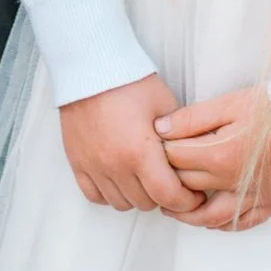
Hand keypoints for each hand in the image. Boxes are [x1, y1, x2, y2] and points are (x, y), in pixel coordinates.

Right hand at [58, 74, 206, 216]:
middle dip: (163, 196)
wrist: (91, 66)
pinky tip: (120, 179)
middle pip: (146, 203)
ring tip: (144, 179)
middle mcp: (115, 165)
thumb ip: (180, 138)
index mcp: (140, 151)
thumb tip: (193, 161)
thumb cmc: (131, 82)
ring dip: (137, 196)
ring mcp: (93, 166)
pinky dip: (110, 193)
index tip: (193, 194)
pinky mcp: (77, 162)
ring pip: (121, 204)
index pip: (169, 197)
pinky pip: (95, 196)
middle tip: (170, 181)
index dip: (187, 201)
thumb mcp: (166, 106)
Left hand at [154, 86, 270, 231]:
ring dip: (186, 213)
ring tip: (171, 204)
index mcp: (220, 156)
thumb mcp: (231, 103)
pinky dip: (221, 224)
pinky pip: (240, 223)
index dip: (159, 150)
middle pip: (187, 186)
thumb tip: (160, 128)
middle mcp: (234, 184)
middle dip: (167, 178)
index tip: (152, 144)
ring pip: (209, 217)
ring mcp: (254, 198)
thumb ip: (193, 118)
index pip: (174, 159)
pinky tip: (210, 219)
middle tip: (154, 172)